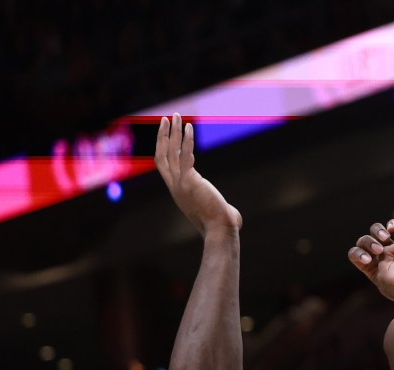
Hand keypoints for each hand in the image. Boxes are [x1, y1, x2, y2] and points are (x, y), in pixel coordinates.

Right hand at [155, 113, 240, 235]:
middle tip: (166, 118)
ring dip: (173, 132)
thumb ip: (219, 208)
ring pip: (171, 151)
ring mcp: (180, 183)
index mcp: (177, 191)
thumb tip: (231, 213)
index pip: (163, 165)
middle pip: (162, 155)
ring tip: (175, 116)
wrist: (220, 230)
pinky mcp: (190, 181)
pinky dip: (187, 140)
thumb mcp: (214, 213)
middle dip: (163, 135)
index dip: (162, 148)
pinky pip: (185, 155)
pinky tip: (190, 127)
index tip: (166, 134)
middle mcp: (175, 186)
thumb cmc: (221, 224)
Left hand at [347, 220, 393, 304]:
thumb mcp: (384, 276)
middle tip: (380, 249)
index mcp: (374, 272)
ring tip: (386, 236)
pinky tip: (392, 228)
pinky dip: (392, 224)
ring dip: (378, 231)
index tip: (368, 260)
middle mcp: (384, 260)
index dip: (358, 253)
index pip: (357, 255)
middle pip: (366, 241)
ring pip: (379, 232)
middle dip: (369, 242)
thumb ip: (381, 256)